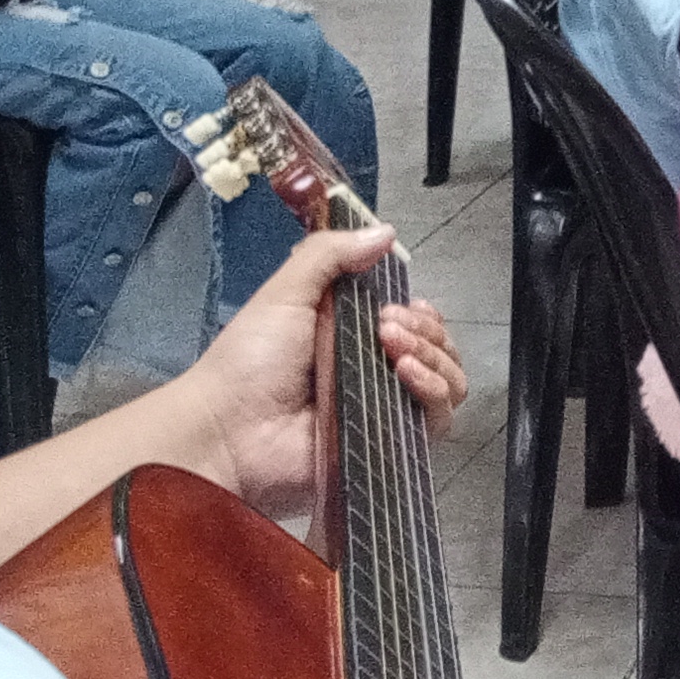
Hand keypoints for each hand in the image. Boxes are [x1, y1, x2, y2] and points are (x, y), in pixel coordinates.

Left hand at [171, 224, 467, 520]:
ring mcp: (388, 412)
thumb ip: (330, 255)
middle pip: (439, 349)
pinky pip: (439, 420)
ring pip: (450, 382)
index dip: (420, 312)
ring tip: (393, 348)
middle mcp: (378, 375)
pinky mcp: (393, 446)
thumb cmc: (250, 361)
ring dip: (433, 355)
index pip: (416, 324)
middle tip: (386, 325)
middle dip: (425, 329)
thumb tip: (387, 232)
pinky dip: (434, 390)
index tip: (401, 303)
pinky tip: (407, 374)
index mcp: (355, 340)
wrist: (229, 431)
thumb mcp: (285, 294)